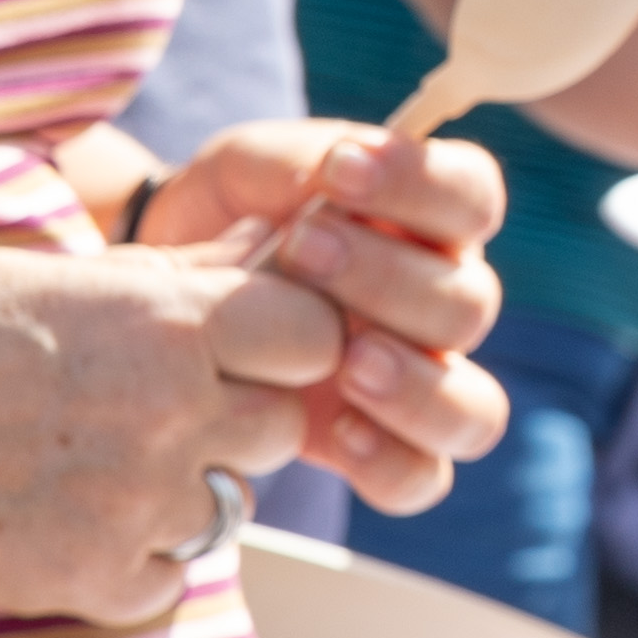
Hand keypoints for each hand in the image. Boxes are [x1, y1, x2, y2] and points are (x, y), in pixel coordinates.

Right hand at [0, 249, 343, 626]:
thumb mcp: (53, 277)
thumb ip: (164, 287)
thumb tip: (250, 264)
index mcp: (165, 320)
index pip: (316, 336)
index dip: (291, 345)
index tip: (250, 349)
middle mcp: (170, 409)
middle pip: (284, 427)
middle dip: (239, 420)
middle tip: (154, 413)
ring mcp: (135, 501)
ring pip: (229, 506)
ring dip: (182, 492)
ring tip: (91, 466)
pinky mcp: (90, 578)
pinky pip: (166, 580)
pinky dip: (128, 565)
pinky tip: (60, 525)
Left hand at [126, 123, 513, 513]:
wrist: (164, 303)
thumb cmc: (223, 221)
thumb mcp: (243, 172)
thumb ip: (291, 161)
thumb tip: (335, 171)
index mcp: (427, 225)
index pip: (473, 196)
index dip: (424, 183)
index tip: (342, 170)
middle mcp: (439, 305)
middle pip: (470, 303)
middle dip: (387, 277)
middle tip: (303, 250)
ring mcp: (419, 385)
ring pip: (473, 406)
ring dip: (417, 384)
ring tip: (348, 361)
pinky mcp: (379, 449)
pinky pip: (423, 476)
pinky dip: (391, 461)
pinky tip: (341, 433)